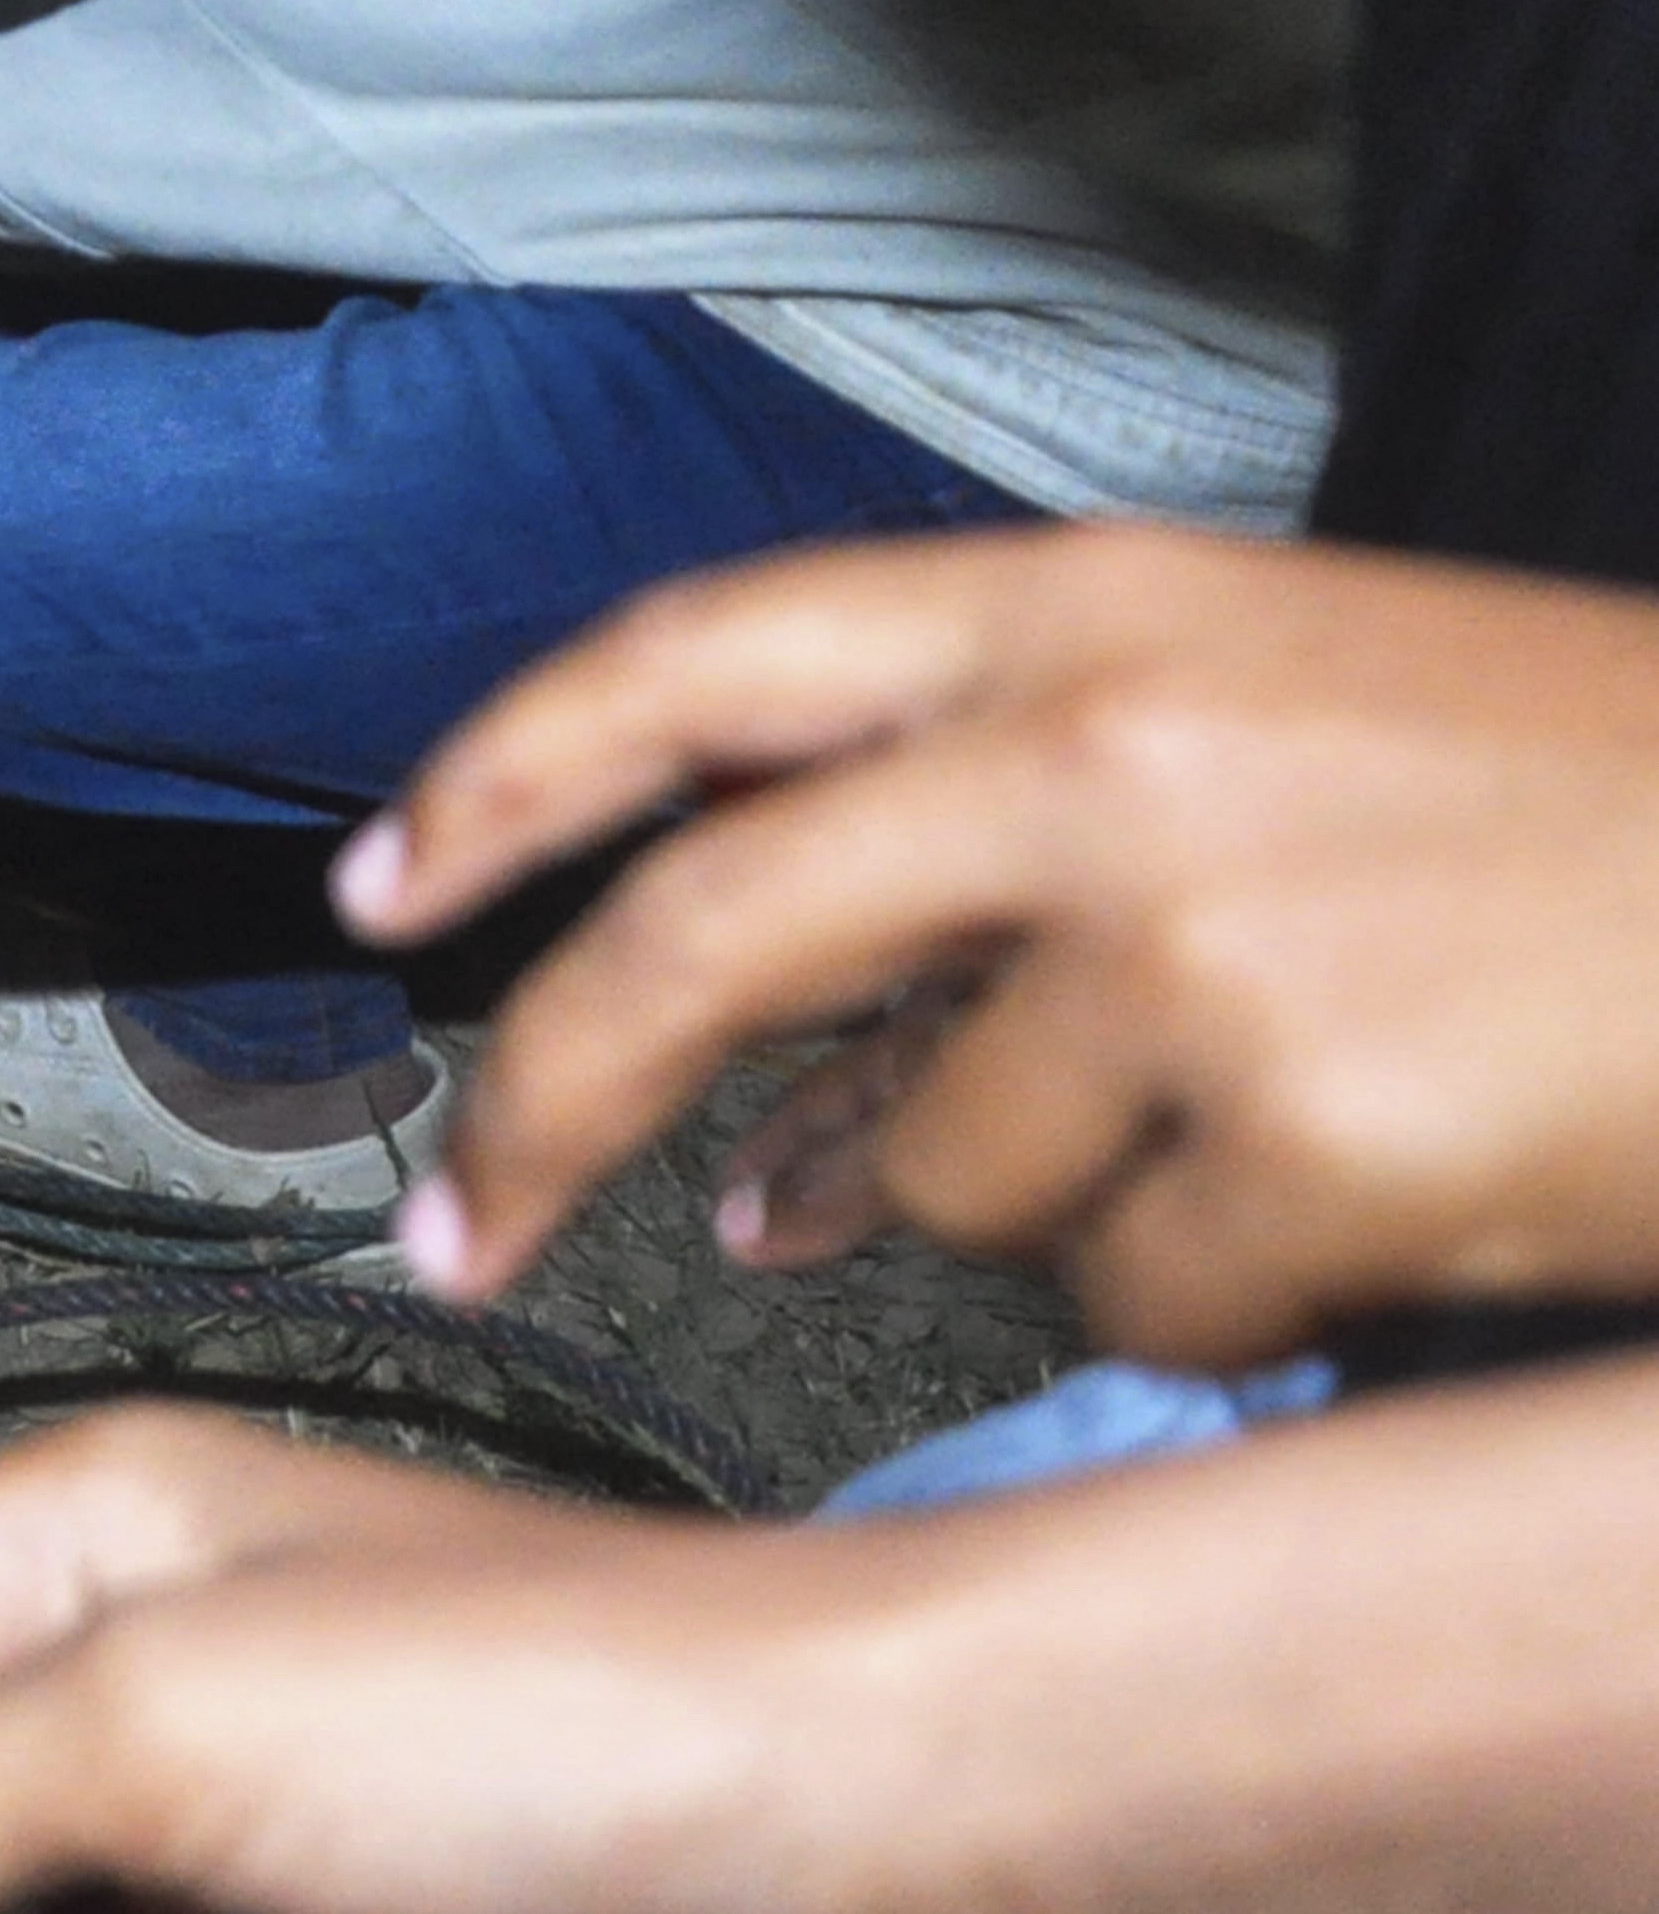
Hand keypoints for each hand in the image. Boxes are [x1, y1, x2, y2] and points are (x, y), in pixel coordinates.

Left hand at [348, 524, 1658, 1364]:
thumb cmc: (1603, 822)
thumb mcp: (1276, 731)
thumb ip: (990, 867)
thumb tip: (738, 1137)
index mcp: (1094, 607)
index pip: (693, 660)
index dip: (501, 776)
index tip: (377, 893)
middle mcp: (1112, 748)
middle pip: (698, 931)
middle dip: (544, 1103)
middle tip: (455, 1229)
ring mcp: (1208, 940)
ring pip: (939, 1162)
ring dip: (1044, 1210)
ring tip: (1244, 1146)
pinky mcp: (1317, 1128)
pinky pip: (1140, 1297)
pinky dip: (1222, 1305)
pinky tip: (1361, 1228)